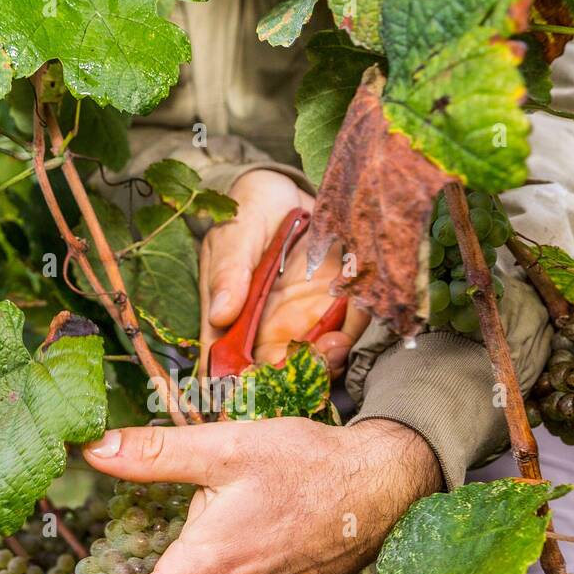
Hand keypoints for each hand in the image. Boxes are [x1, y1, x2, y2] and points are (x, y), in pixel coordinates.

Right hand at [200, 170, 369, 376]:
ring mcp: (303, 319)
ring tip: (334, 343)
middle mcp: (268, 328)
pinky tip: (352, 316)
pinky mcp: (334, 305)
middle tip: (309, 364)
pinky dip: (351, 330)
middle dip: (297, 379)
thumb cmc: (251, 208)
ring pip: (316, 359)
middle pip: (279, 372)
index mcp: (234, 319)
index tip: (261, 384)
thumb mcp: (234, 234)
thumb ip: (229, 272)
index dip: (244, 386)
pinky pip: (347, 328)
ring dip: (327, 360)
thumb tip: (220, 315)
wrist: (290, 188)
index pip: (231, 366)